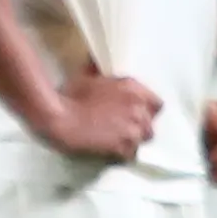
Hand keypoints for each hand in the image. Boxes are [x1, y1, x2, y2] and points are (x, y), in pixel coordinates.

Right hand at [36, 64, 160, 161]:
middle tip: (121, 130)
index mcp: (133, 88)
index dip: (147, 111)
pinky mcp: (124, 148)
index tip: (135, 115)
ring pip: (141, 142)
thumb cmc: (70, 95)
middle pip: (150, 126)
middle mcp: (139, 109)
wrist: (59, 117)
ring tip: (114, 142)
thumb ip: (99, 71)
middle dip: (138, 129)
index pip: (157, 104)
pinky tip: (108, 151)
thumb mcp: (87, 76)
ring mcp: (133, 130)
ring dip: (130, 143)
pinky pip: (130, 155)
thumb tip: (95, 62)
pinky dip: (121, 155)